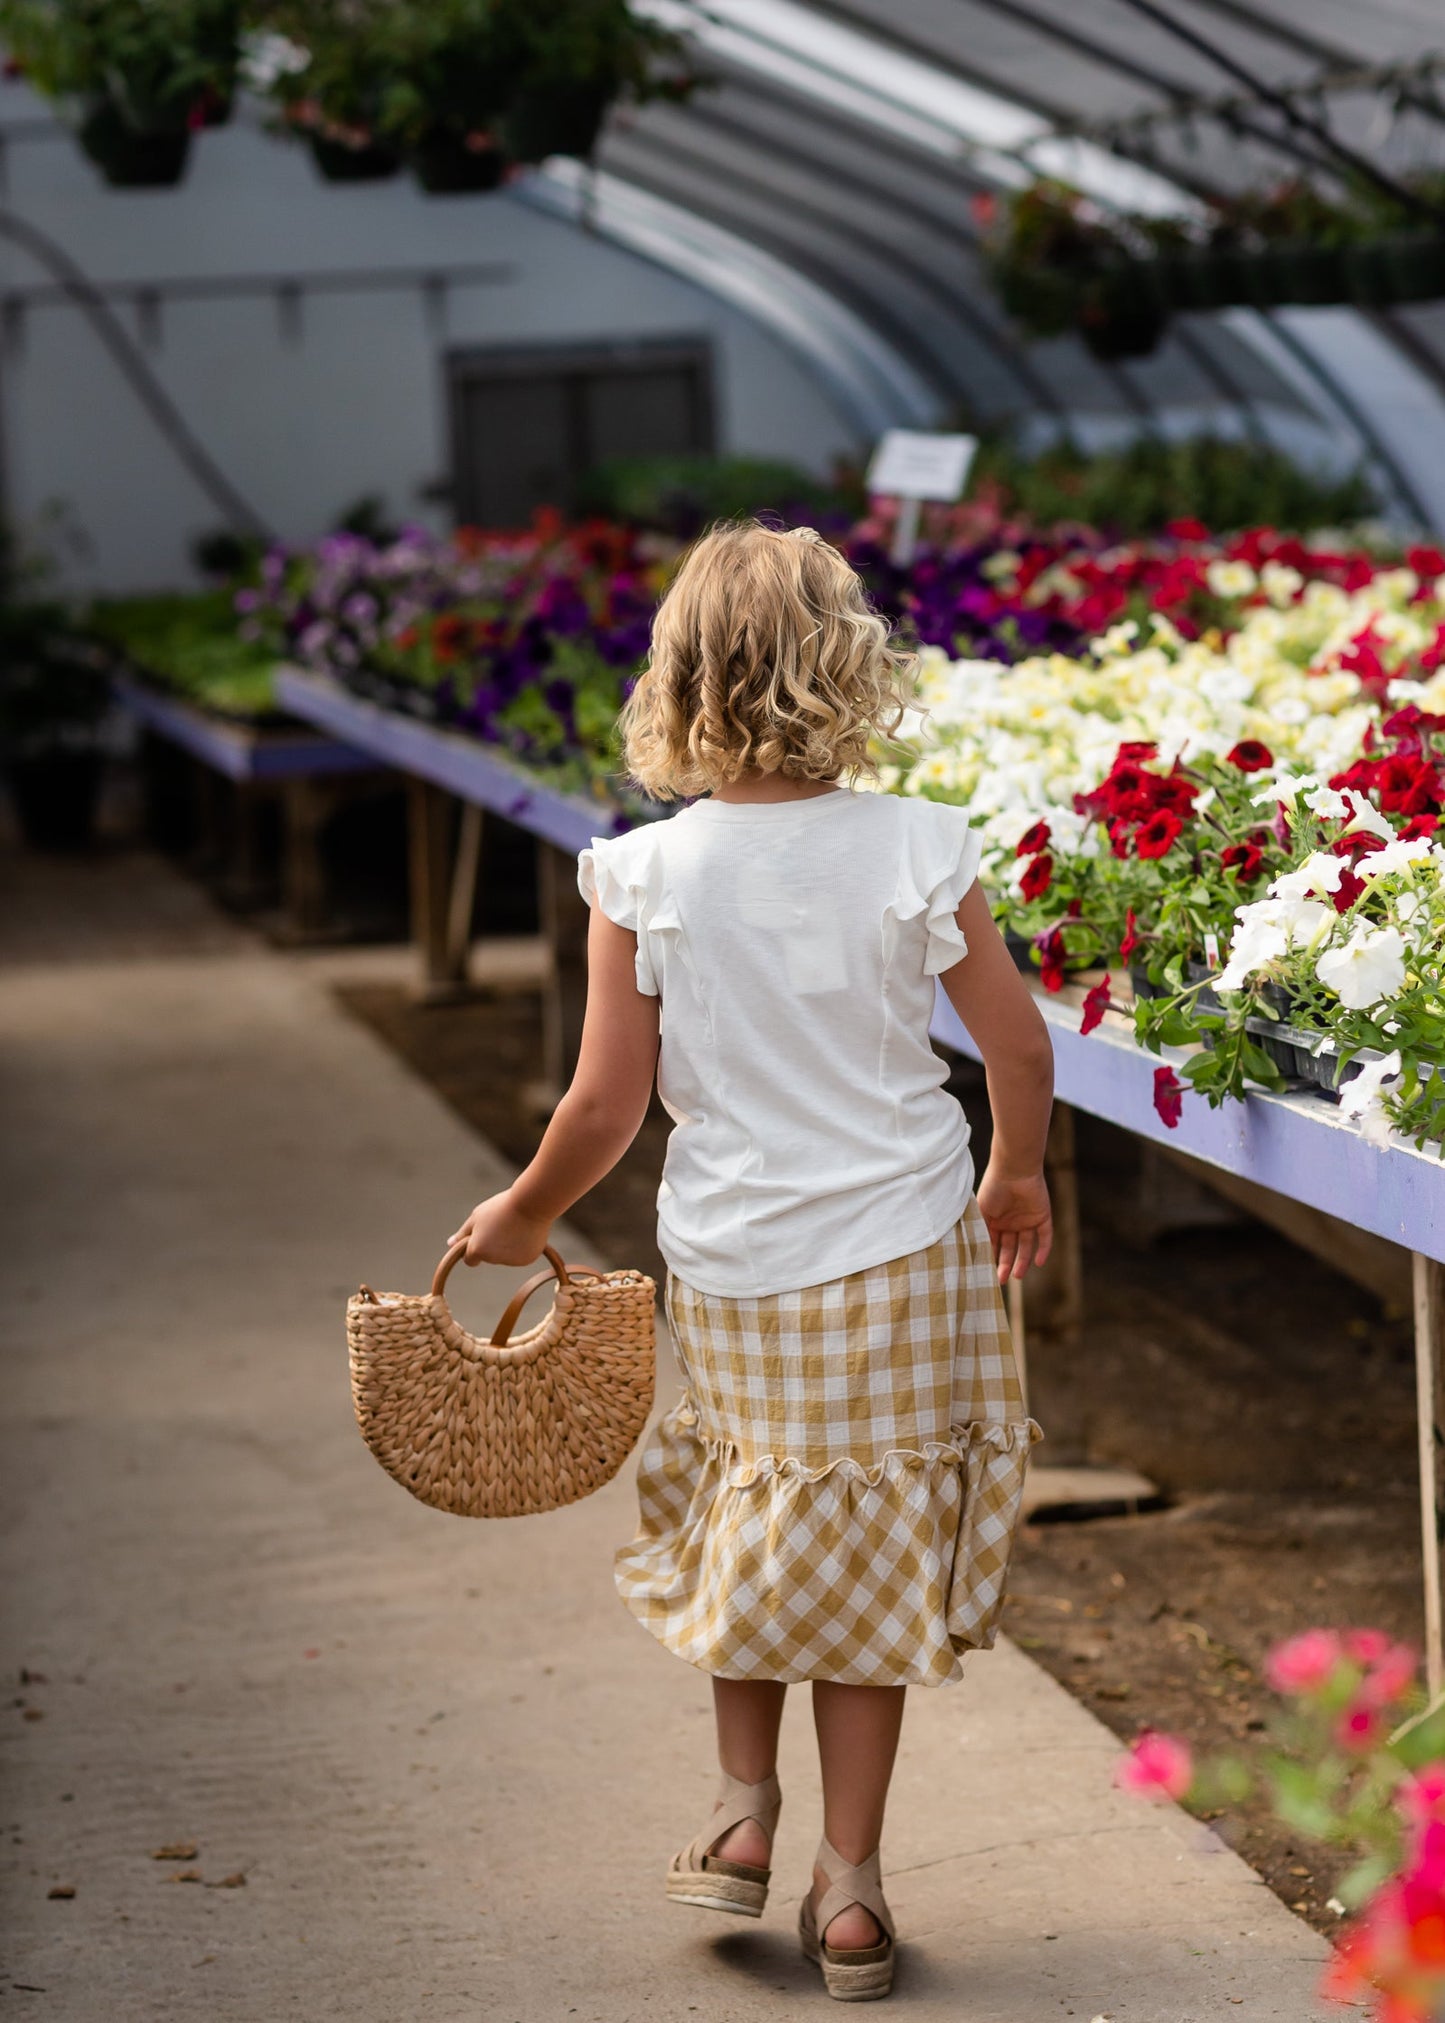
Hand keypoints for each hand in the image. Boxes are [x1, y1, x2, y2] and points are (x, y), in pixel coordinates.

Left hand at [447, 1188, 551, 1267]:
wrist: (532, 1203)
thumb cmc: (501, 1207)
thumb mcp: (477, 1216)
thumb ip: (463, 1233)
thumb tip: (450, 1244)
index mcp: (478, 1249)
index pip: (470, 1260)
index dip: (474, 1248)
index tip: (482, 1236)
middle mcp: (493, 1260)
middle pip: (489, 1256)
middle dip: (492, 1244)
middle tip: (502, 1224)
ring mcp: (511, 1261)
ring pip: (505, 1256)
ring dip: (507, 1245)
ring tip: (515, 1225)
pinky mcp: (527, 1259)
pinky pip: (520, 1256)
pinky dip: (522, 1247)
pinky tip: (525, 1232)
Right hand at [976, 1162, 1052, 1284]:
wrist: (1014, 1170)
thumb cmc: (993, 1188)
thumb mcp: (981, 1212)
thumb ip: (979, 1231)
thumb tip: (971, 1254)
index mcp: (995, 1220)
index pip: (993, 1244)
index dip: (991, 1258)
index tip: (987, 1274)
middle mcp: (1011, 1222)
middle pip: (1009, 1248)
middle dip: (1005, 1264)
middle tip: (1001, 1280)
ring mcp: (1027, 1220)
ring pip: (1026, 1246)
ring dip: (1023, 1261)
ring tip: (1017, 1276)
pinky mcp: (1042, 1216)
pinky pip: (1045, 1236)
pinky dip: (1043, 1249)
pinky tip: (1039, 1263)